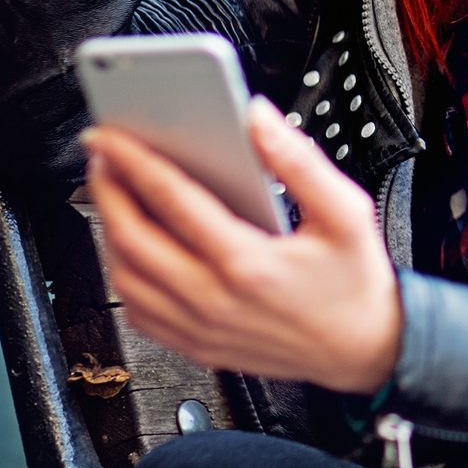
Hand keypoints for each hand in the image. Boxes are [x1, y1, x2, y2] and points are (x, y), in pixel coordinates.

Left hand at [82, 97, 402, 394]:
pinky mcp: (196, 345)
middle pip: (131, 238)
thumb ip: (299, 160)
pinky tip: (132, 250)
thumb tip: (257, 119)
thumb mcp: (346, 211)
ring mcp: (200, 327)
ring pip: (125, 278)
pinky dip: (123, 276)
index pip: (171, 199)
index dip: (133, 160)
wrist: (365, 348)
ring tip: (115, 197)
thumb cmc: (355, 282)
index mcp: (248, 262)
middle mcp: (214, 299)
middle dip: (106, 190)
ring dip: (109, 233)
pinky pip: (137, 311)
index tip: (111, 134)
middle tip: (102, 158)